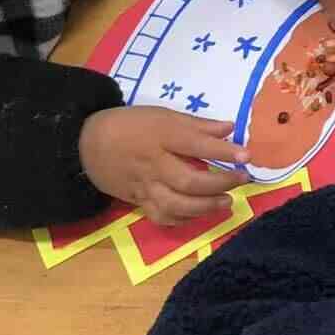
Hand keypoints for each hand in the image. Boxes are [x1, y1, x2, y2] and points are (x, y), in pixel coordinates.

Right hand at [78, 107, 249, 225]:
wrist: (86, 144)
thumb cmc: (131, 125)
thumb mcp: (163, 115)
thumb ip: (197, 124)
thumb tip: (230, 128)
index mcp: (161, 136)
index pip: (196, 145)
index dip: (223, 151)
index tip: (247, 156)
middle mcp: (153, 164)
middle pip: (188, 180)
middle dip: (219, 183)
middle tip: (241, 180)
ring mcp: (144, 186)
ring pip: (175, 204)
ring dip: (204, 207)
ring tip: (226, 202)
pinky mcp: (136, 201)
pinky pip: (160, 216)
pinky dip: (182, 219)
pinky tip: (199, 213)